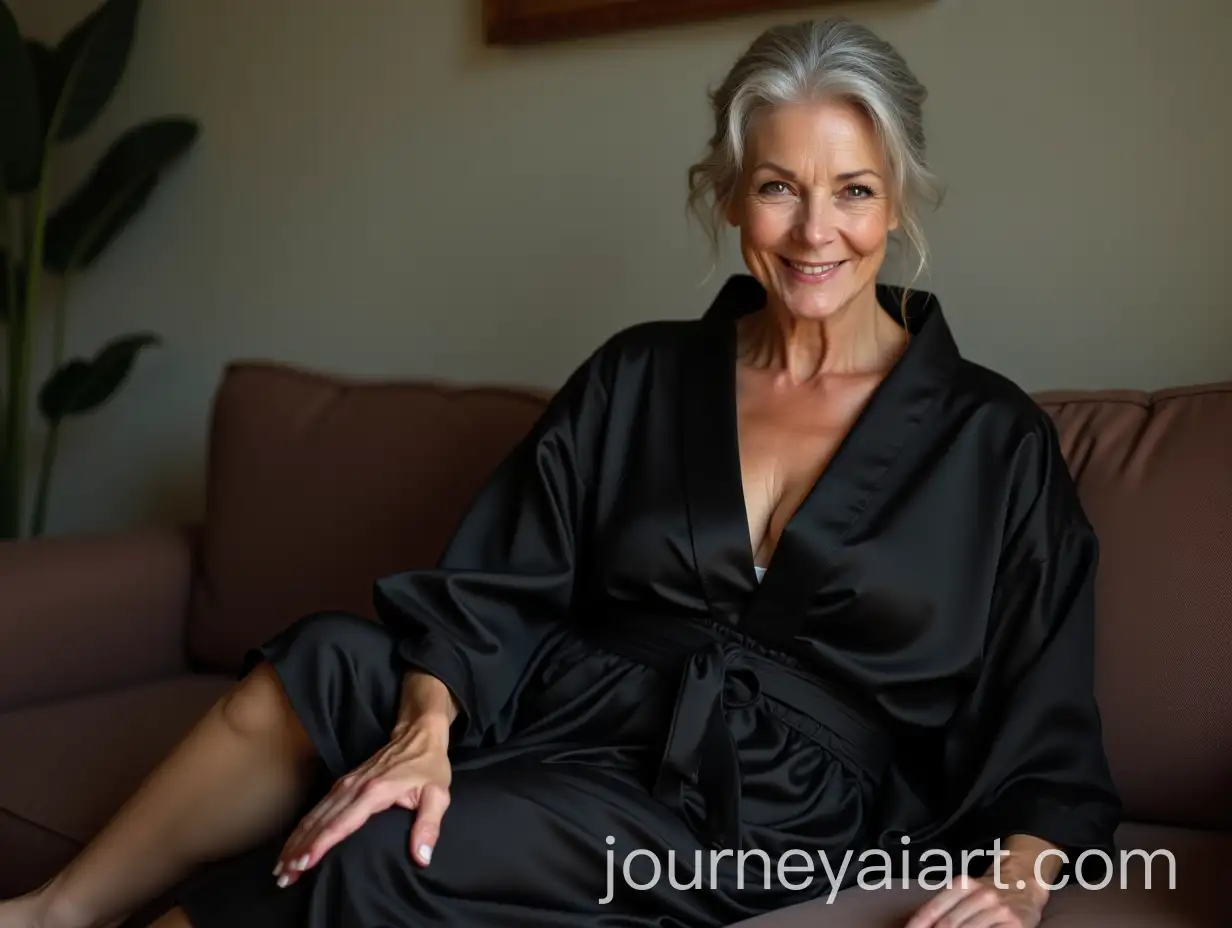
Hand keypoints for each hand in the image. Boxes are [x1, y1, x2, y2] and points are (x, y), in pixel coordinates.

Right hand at [273, 716, 451, 887]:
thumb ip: (428, 826)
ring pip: (314, 815)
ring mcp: (346, 784)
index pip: (341, 823)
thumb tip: (422, 858)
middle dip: (299, 850)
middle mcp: (354, 788)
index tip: (303, 865)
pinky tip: (293, 844)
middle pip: (320, 822)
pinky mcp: (343, 784)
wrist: (418, 734)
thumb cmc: (429, 766)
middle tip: (283, 877)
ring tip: (281, 868)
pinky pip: (318, 808)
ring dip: (296, 840)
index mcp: (375, 792)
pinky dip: (303, 828)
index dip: (320, 845)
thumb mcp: (438, 795)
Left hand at [904, 870, 1046, 927]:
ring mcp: (999, 910)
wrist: (1025, 883)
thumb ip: (945, 906)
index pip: (934, 909)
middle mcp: (981, 895)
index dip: (919, 924)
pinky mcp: (1014, 924)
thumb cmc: (988, 892)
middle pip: (949, 924)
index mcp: (963, 884)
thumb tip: (922, 924)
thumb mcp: (966, 890)